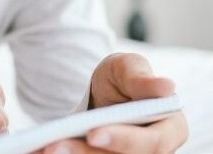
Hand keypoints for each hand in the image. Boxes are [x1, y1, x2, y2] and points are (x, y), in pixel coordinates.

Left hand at [38, 53, 187, 153]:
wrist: (104, 94)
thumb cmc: (121, 78)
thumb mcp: (127, 67)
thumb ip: (141, 77)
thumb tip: (167, 86)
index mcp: (171, 128)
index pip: (152, 142)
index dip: (123, 140)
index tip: (93, 133)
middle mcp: (157, 153)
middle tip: (54, 147)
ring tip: (46, 150)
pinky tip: (42, 152)